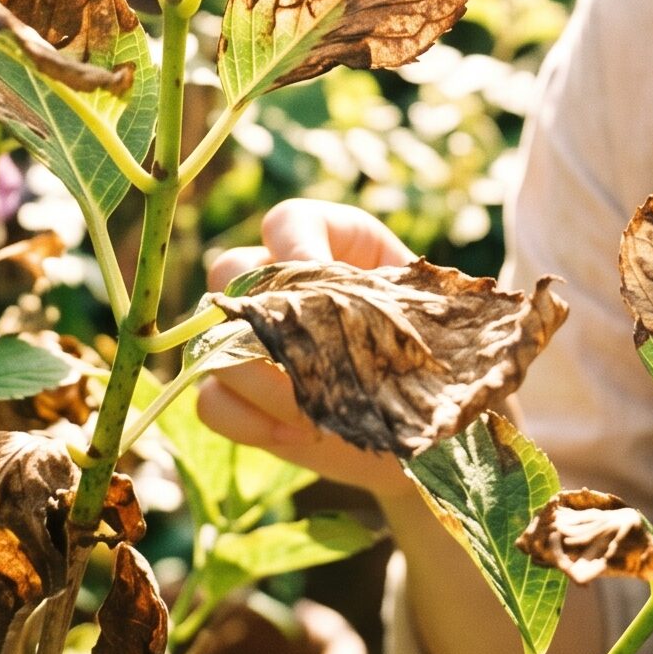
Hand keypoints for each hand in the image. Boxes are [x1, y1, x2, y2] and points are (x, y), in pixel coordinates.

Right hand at [200, 198, 415, 498]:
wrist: (434, 419)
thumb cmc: (441, 352)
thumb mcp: (432, 316)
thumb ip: (400, 300)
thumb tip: (373, 306)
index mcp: (333, 242)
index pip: (288, 222)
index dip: (295, 248)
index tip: (326, 287)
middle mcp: (281, 283)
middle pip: (229, 272)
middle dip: (264, 319)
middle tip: (309, 356)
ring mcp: (255, 341)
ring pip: (211, 338)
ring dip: (260, 379)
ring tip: (316, 409)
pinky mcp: (246, 398)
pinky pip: (211, 400)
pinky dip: (249, 419)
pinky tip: (299, 431)